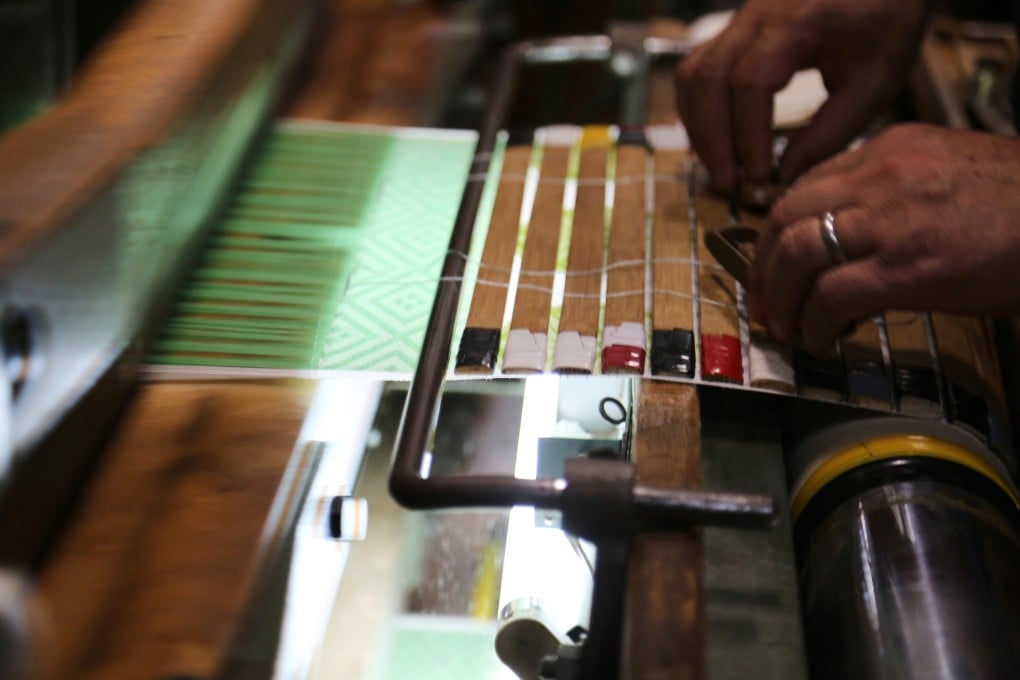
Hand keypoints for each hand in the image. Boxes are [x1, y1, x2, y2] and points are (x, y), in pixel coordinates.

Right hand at [675, 0, 929, 192]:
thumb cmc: (887, 22)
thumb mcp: (874, 83)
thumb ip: (829, 133)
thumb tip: (786, 176)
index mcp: (796, 23)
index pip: (749, 85)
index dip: (747, 137)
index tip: (760, 175)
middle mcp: (756, 16)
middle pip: (706, 79)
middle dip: (712, 139)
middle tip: (728, 184)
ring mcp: (740, 20)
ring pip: (693, 75)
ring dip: (700, 126)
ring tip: (721, 166)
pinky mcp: (736, 30)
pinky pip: (699, 69)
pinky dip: (702, 109)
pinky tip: (720, 139)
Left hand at [748, 123, 1019, 353]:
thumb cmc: (1018, 207)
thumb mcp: (948, 176)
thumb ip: (894, 194)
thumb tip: (853, 236)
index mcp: (889, 150)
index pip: (806, 185)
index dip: (778, 230)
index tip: (774, 261)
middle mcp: (878, 177)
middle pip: (785, 217)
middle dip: (764, 266)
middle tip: (765, 300)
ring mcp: (888, 220)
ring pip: (795, 254)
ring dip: (780, 298)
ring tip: (785, 326)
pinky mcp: (904, 266)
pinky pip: (830, 296)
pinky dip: (812, 323)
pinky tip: (818, 339)